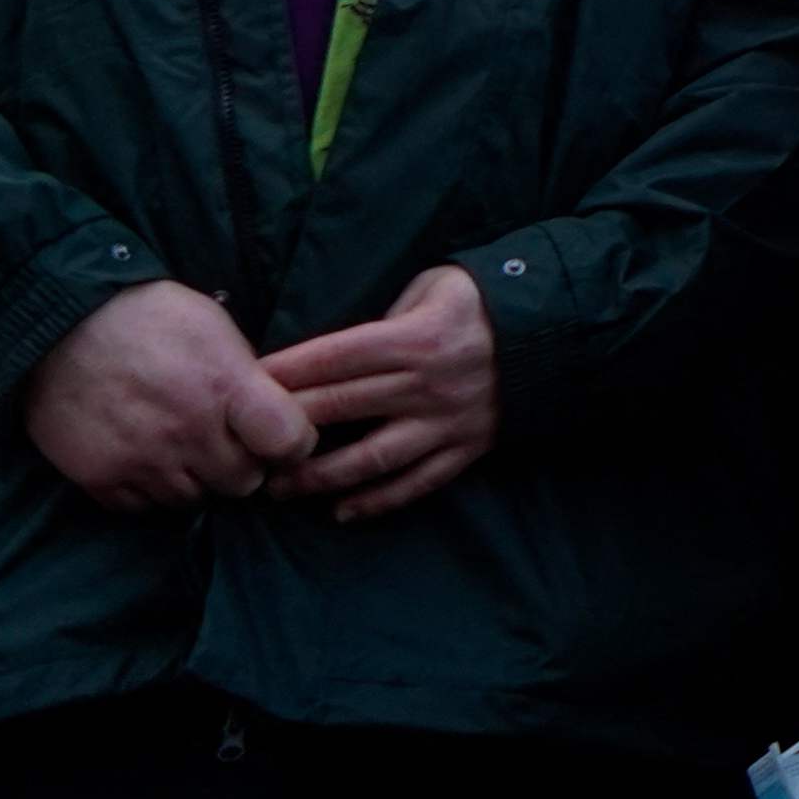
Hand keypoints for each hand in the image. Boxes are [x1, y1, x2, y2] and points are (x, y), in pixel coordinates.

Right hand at [22, 279, 315, 508]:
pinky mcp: (100, 479)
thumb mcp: (214, 329)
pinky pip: (144, 509)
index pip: (289, 442)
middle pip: (242, 483)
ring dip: (195, 480)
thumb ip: (245, 378)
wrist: (62, 324)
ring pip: (194, 501)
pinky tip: (145, 457)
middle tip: (225, 441)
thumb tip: (271, 416)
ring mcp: (142, 459)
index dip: (293, 444)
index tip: (281, 435)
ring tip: (180, 445)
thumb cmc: (149, 317)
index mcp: (225, 386)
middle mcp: (188, 430)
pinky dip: (150, 490)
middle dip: (242, 465)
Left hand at [257, 263, 501, 523]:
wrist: (557, 327)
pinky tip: (342, 512)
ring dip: (320, 477)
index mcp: (415, 337)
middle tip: (241, 446)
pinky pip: (417, 482)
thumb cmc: (481, 301)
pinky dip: (379, 501)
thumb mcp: (434, 286)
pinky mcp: (467, 448)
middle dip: (284, 428)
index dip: (283, 373)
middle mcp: (427, 383)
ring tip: (280, 489)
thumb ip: (386, 319)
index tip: (243, 386)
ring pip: (372, 457)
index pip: (333, 357)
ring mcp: (447, 421)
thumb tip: (339, 355)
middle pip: (341, 408)